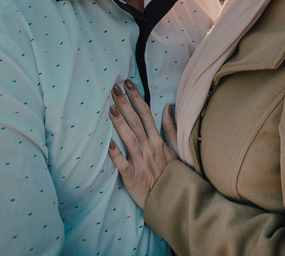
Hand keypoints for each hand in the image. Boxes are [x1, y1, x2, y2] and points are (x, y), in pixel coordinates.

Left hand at [106, 80, 178, 209]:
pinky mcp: (133, 179)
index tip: (128, 83)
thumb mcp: (175, 149)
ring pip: (130, 140)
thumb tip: (167, 107)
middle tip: (114, 88)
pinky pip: (124, 166)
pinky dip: (117, 156)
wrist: (173, 201)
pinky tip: (109, 145)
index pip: (146, 114)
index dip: (136, 98)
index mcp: (157, 141)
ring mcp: (141, 164)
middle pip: (136, 122)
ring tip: (110, 108)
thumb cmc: (171, 174)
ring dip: (120, 124)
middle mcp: (149, 149)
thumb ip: (170, 128)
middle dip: (125, 104)